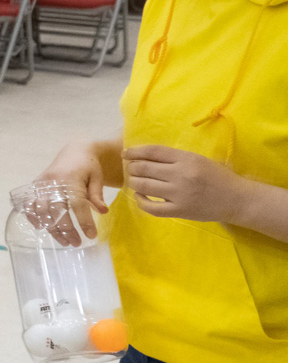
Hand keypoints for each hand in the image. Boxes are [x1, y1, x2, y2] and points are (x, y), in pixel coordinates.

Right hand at [38, 141, 110, 240]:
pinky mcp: (35, 186)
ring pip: (42, 210)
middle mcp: (54, 182)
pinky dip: (33, 217)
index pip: (77, 204)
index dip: (84, 221)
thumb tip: (102, 212)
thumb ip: (97, 195)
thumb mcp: (97, 178)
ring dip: (51, 228)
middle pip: (57, 210)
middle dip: (66, 229)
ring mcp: (42, 184)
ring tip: (63, 241)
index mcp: (71, 178)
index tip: (91, 236)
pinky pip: (29, 204)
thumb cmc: (88, 166)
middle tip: (76, 243)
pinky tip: (42, 228)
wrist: (74, 152)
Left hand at [123, 145, 255, 224]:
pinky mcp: (179, 211)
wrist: (237, 199)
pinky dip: (141, 201)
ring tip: (134, 181)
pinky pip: (151, 207)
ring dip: (133, 182)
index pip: (153, 152)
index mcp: (186, 159)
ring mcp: (179, 194)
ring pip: (144, 186)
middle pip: (144, 168)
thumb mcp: (198, 160)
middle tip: (130, 169)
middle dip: (132, 168)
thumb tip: (145, 156)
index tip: (125, 153)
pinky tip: (140, 196)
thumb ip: (175, 158)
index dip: (135, 151)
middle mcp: (181, 175)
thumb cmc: (217, 176)